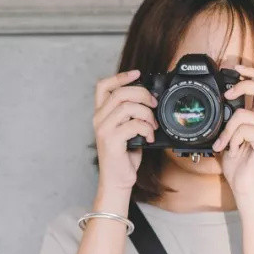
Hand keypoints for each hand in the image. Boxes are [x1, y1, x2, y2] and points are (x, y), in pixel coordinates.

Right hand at [93, 69, 157, 193]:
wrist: (117, 180)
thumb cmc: (123, 156)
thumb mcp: (127, 130)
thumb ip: (132, 114)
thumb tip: (150, 99)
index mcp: (101, 114)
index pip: (103, 86)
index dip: (120, 76)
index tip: (138, 73)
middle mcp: (99, 119)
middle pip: (120, 93)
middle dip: (142, 94)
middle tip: (153, 104)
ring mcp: (103, 130)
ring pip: (127, 106)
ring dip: (146, 113)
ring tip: (152, 125)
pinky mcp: (111, 141)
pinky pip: (133, 125)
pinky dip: (146, 129)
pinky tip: (149, 137)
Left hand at [211, 64, 253, 202]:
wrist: (245, 187)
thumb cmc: (238, 166)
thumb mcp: (226, 139)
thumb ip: (226, 123)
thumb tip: (214, 109)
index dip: (252, 74)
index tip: (236, 68)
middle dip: (244, 83)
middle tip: (227, 94)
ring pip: (243, 113)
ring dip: (227, 130)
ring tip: (224, 145)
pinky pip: (244, 129)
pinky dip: (233, 139)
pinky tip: (234, 151)